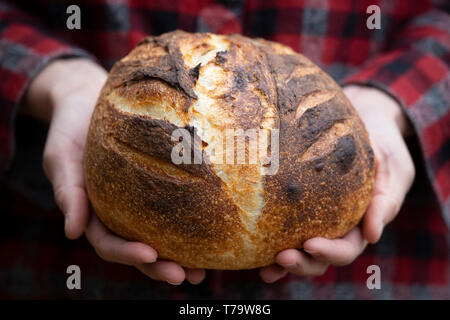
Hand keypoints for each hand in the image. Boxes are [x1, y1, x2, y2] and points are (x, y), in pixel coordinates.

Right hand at [24, 58, 204, 284]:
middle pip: (138, 248)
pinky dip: (190, 222)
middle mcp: (118, 213)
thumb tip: (72, 233)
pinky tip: (211, 230)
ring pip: (159, 235)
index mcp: (93, 213)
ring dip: (179, 256)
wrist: (87, 99)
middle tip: (186, 276)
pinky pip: (173, 206)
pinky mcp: (156, 184)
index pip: (108, 243)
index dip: (127, 253)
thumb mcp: (61, 156)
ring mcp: (137, 202)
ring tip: (203, 271)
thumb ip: (68, 190)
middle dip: (160, 266)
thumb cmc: (71, 127)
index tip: (150, 254)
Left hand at [259, 85, 414, 282]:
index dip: (330, 252)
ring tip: (264, 267)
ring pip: (301, 251)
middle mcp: (337, 226)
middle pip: (320, 258)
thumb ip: (386, 199)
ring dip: (284, 262)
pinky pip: (284, 229)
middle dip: (302, 263)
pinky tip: (253, 251)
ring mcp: (317, 219)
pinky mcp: (299, 207)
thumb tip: (373, 235)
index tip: (310, 243)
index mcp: (361, 222)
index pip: (347, 248)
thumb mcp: (391, 165)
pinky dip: (270, 244)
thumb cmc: (381, 142)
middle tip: (281, 257)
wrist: (363, 119)